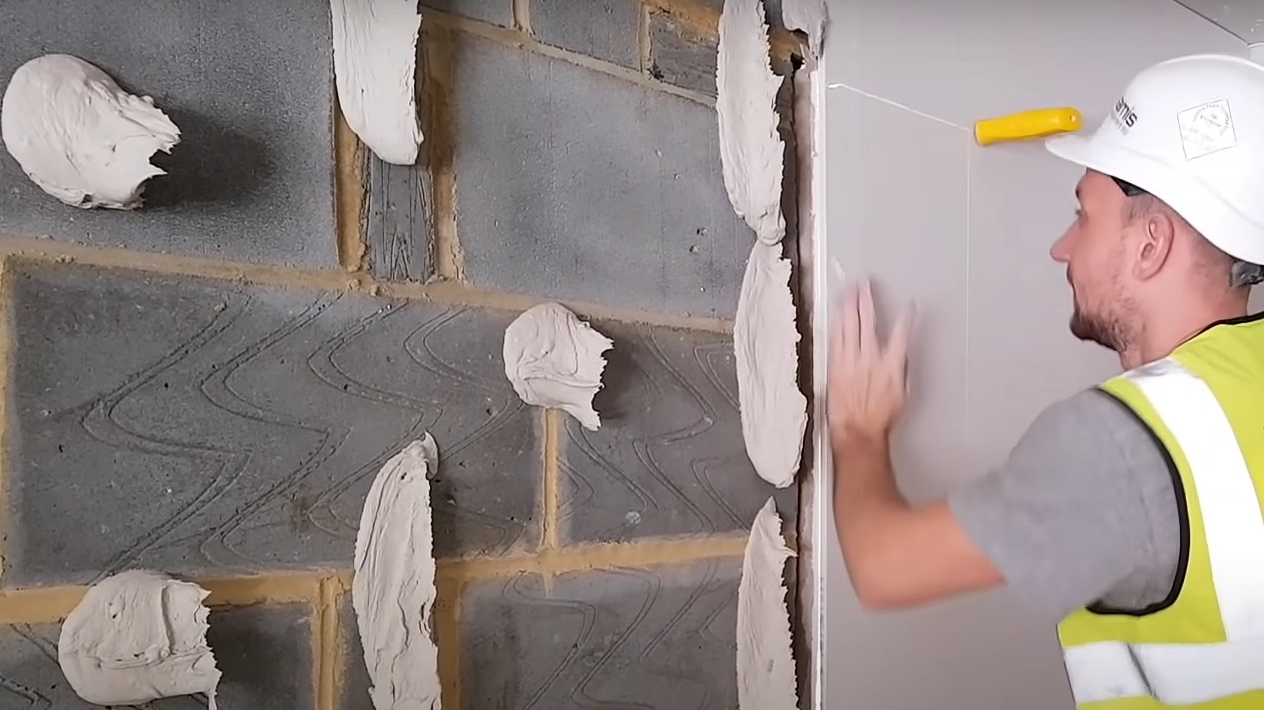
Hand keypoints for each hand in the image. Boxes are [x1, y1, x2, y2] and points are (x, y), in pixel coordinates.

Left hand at [828, 274, 914, 448]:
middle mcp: (870, 358)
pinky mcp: (836, 365)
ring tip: (849, 289)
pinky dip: (837, 322)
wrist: (858, 430)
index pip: (901, 334)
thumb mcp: (903, 393)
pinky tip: (836, 311)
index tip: (910, 304)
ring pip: (849, 326)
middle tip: (864, 283)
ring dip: (849, 305)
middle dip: (866, 299)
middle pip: (867, 321)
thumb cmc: (881, 416)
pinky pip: (836, 338)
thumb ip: (901, 368)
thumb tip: (900, 353)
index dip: (906, 317)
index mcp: (891, 365)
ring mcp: (851, 360)